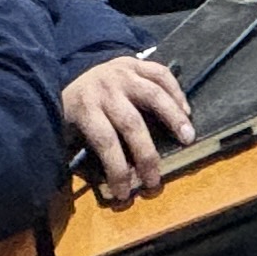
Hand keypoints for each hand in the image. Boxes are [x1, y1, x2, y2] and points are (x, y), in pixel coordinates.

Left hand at [59, 54, 193, 202]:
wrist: (69, 75)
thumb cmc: (74, 110)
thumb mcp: (68, 129)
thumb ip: (80, 150)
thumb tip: (103, 181)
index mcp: (86, 107)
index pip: (105, 142)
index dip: (117, 170)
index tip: (125, 194)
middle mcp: (106, 88)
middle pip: (131, 123)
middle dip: (146, 155)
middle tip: (155, 180)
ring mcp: (122, 73)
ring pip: (152, 95)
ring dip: (173, 117)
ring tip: (188, 138)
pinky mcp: (135, 62)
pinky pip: (160, 74)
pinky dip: (176, 92)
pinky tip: (186, 111)